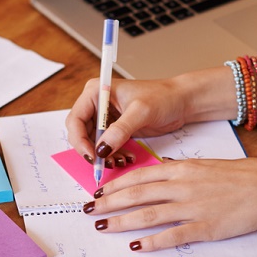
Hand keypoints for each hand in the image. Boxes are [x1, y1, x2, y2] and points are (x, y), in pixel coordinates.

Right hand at [65, 67, 236, 163]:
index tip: (92, 156)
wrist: (181, 101)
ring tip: (120, 162)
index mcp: (95, 92)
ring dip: (103, 156)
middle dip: (91, 151)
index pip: (76, 119)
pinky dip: (113, 155)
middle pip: (80, 133)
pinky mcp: (115, 128)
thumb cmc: (163, 97)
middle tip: (104, 164)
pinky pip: (106, 146)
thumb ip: (120, 130)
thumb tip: (101, 148)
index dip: (79, 140)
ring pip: (93, 143)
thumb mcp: (141, 112)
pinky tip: (126, 158)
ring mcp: (105, 117)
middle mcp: (96, 103)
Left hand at [85, 157, 256, 251]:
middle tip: (88, 211)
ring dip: (121, 221)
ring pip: (148, 214)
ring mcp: (192, 207)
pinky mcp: (205, 227)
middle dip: (109, 203)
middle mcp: (182, 187)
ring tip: (102, 227)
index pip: (140, 175)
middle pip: (137, 194)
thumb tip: (162, 172)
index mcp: (183, 169)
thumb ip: (182, 170)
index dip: (116, 184)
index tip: (99, 191)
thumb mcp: (207, 165)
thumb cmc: (242, 176)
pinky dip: (152, 241)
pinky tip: (136, 246)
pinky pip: (172, 236)